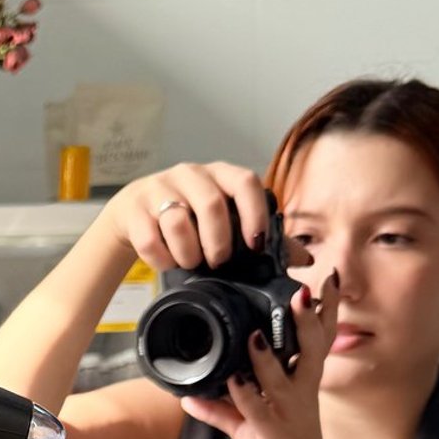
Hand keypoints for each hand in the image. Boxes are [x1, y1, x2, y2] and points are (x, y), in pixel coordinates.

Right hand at [104, 160, 270, 273]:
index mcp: (219, 175)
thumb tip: (304, 257)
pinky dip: (161, 259)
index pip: (244, 181)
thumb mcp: (225, 221)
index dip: (254, 213)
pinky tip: (167, 262)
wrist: (135, 214)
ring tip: (191, 263)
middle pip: (211, 204)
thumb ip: (261, 236)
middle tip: (218, 262)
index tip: (256, 245)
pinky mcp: (133, 209)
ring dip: (189, 253)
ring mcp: (159, 188)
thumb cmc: (190, 219)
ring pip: (177, 222)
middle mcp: (190, 175)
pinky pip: (149, 239)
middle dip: (218, 241)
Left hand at [183, 275, 342, 438]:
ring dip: (266, 356)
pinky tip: (235, 379)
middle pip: (310, 351)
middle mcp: (301, 396)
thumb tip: (189, 395)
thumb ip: (223, 409)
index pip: (316, 342)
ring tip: (254, 334)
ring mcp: (290, 416)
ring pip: (280, 379)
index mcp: (302, 387)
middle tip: (303, 291)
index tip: (324, 280)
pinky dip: (245, 395)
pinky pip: (258, 413)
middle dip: (308, 321)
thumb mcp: (251, 429)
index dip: (322, 312)